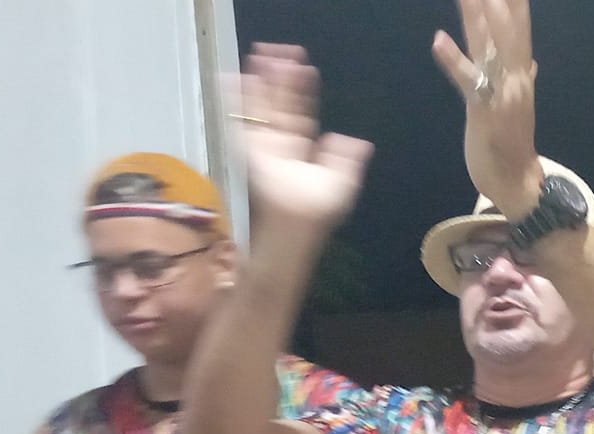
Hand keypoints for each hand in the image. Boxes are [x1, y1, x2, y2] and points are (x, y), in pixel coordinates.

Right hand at [234, 45, 374, 230]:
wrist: (298, 222)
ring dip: (261, 81)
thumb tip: (359, 142)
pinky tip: (234, 77)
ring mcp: (265, 143)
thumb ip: (349, 160)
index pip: (302, 111)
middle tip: (279, 51)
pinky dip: (238, 98)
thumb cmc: (319, 210)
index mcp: (302, 147)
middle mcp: (282, 142)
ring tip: (260, 55)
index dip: (302, 90)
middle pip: (280, 103)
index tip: (304, 67)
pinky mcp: (251, 147)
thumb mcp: (343, 183)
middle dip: (279, 78)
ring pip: (263, 105)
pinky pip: (244, 118)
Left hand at [432, 0, 543, 217]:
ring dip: (478, 16)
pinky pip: (469, 82)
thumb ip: (522, 80)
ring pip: (489, 47)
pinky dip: (454, 60)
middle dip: (497, 1)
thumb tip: (530, 62)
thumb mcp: (518, 107)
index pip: (519, 27)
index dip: (515, 2)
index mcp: (519, 74)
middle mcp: (514, 78)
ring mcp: (502, 94)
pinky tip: (438, 39)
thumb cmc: (512, 145)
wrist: (518, 184)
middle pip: (507, 27)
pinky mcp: (484, 112)